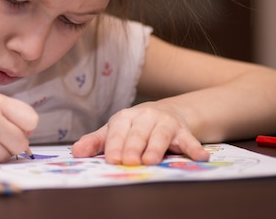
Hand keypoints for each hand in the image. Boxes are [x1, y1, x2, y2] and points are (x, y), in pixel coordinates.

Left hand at [71, 101, 208, 164]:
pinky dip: (194, 148)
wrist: (167, 113)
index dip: (115, 145)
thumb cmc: (135, 127)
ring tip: (151, 161)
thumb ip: (96, 142)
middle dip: (133, 147)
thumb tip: (75, 153)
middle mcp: (144, 117)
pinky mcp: (182, 130)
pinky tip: (200, 157)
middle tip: (129, 162)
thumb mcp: (115, 131)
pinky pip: (189, 139)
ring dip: (156, 147)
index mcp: (124, 118)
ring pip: (160, 135)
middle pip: (138, 133)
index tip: (112, 159)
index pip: (117, 131)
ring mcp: (164, 123)